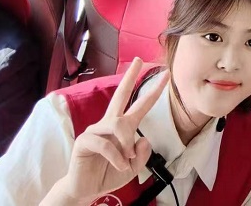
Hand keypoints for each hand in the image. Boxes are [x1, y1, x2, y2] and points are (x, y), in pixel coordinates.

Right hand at [51, 59, 168, 204]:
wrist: (87, 189)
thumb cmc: (109, 174)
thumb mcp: (133, 168)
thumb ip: (142, 155)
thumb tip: (143, 139)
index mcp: (123, 127)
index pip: (140, 105)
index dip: (153, 91)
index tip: (166, 75)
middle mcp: (109, 124)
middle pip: (120, 94)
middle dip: (130, 76)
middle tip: (139, 60)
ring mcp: (96, 130)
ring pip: (118, 124)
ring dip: (127, 144)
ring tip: (127, 160)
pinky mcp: (85, 140)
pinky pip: (106, 143)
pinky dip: (116, 156)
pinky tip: (118, 165)